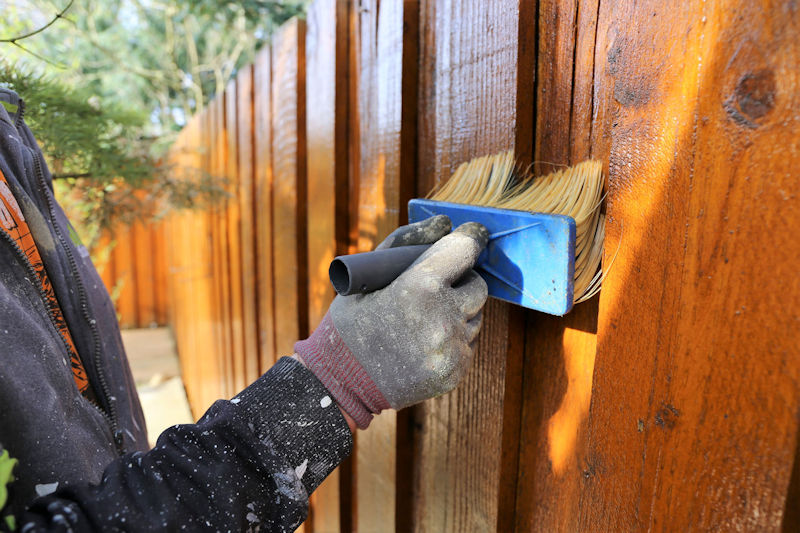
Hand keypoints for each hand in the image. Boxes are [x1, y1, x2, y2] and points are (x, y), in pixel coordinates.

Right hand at [295, 216, 488, 428]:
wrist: (339, 382)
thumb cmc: (351, 322)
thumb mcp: (368, 276)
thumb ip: (407, 243)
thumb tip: (445, 224)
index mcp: (419, 287)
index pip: (465, 250)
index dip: (469, 239)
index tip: (471, 235)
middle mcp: (442, 318)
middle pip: (478, 285)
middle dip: (462, 280)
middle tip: (437, 286)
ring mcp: (450, 349)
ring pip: (475, 316)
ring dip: (458, 311)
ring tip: (422, 320)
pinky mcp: (454, 372)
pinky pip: (468, 344)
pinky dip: (453, 339)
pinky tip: (422, 343)